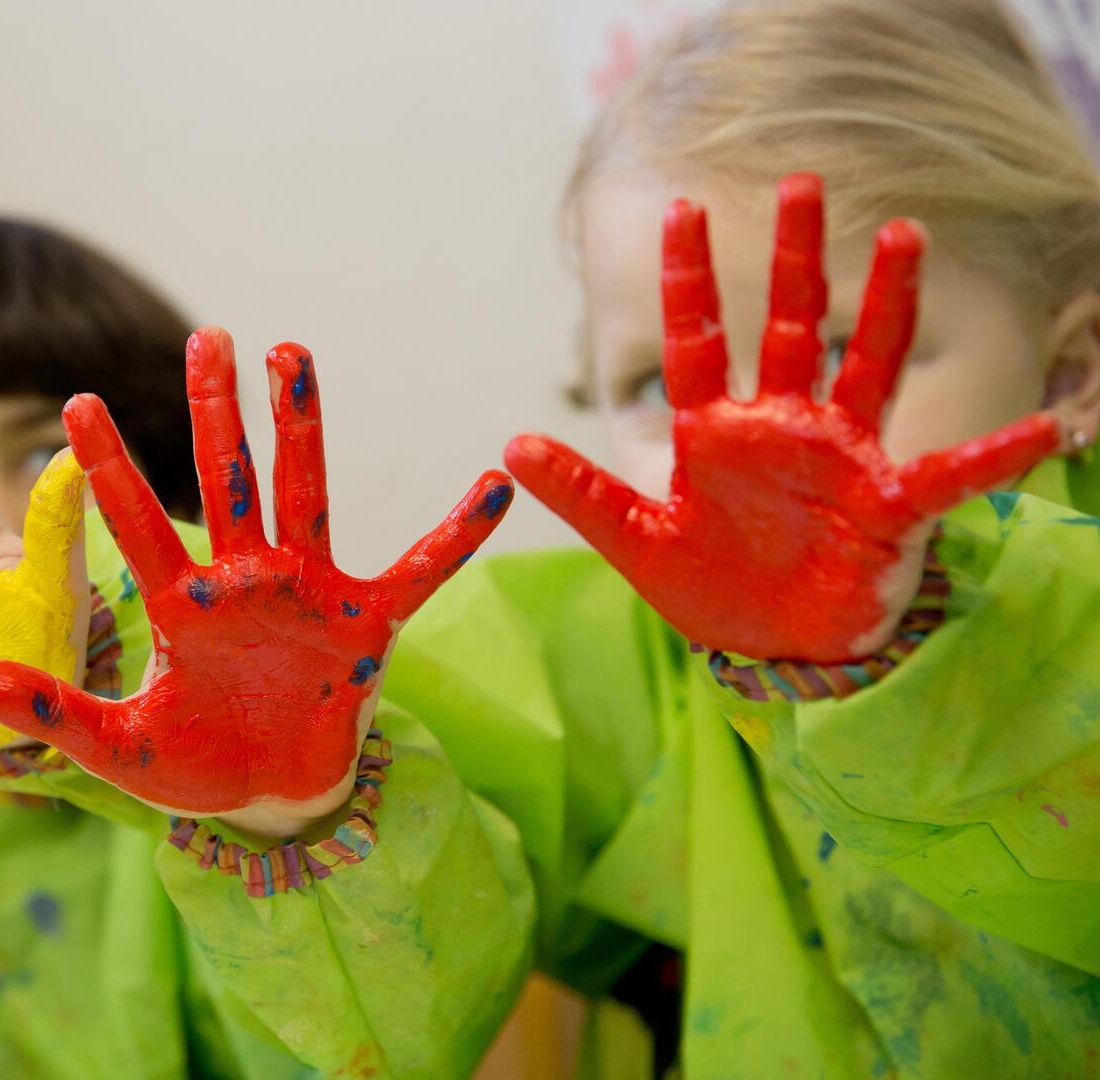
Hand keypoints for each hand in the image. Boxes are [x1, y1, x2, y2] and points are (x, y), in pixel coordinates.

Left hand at [0, 328, 512, 833]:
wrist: (272, 801)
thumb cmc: (198, 766)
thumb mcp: (116, 749)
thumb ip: (51, 712)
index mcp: (181, 605)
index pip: (136, 522)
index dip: (109, 467)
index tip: (77, 403)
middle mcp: (243, 581)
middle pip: (226, 479)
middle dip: (214, 410)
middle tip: (205, 334)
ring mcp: (306, 595)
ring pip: (304, 495)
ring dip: (300, 427)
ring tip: (291, 354)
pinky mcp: (363, 625)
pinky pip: (418, 571)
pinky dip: (455, 535)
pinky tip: (495, 485)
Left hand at [505, 174, 1060, 661]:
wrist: (771, 647)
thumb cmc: (711, 586)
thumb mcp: (635, 543)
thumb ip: (582, 493)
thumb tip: (511, 446)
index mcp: (718, 432)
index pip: (698, 342)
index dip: (689, 281)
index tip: (680, 211)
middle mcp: (784, 427)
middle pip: (791, 326)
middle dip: (797, 259)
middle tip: (804, 182)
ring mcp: (840, 458)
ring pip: (867, 363)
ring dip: (887, 304)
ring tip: (905, 236)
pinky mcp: (886, 506)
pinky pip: (947, 474)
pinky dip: (994, 457)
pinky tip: (1047, 430)